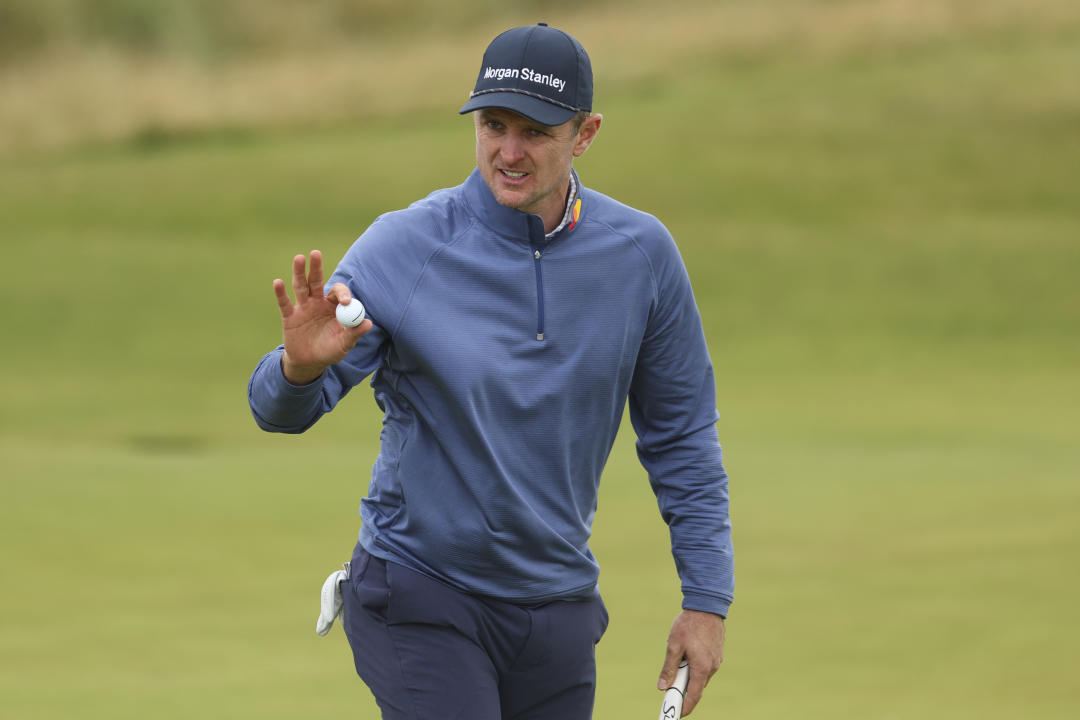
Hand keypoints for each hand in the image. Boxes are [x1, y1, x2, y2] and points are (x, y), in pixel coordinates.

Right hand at [273, 250, 371, 383]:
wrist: (310, 363)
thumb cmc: (330, 350)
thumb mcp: (344, 344)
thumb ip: (354, 333)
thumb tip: (368, 323)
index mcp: (333, 306)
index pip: (338, 292)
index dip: (342, 294)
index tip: (345, 302)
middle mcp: (317, 302)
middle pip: (316, 281)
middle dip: (316, 267)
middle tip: (316, 253)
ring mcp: (302, 307)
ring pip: (300, 287)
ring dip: (299, 273)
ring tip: (299, 258)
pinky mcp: (289, 316)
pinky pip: (285, 303)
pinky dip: (280, 293)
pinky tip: (278, 282)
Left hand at [657, 610, 724, 715]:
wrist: (706, 606)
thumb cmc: (689, 625)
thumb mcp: (674, 646)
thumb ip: (669, 668)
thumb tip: (663, 686)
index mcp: (701, 668)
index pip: (693, 696)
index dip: (685, 707)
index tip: (677, 714)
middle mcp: (711, 667)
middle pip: (697, 686)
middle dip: (684, 689)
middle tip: (670, 687)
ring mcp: (716, 660)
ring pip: (701, 676)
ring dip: (689, 675)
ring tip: (679, 660)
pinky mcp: (717, 653)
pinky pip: (705, 666)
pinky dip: (695, 667)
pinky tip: (688, 654)